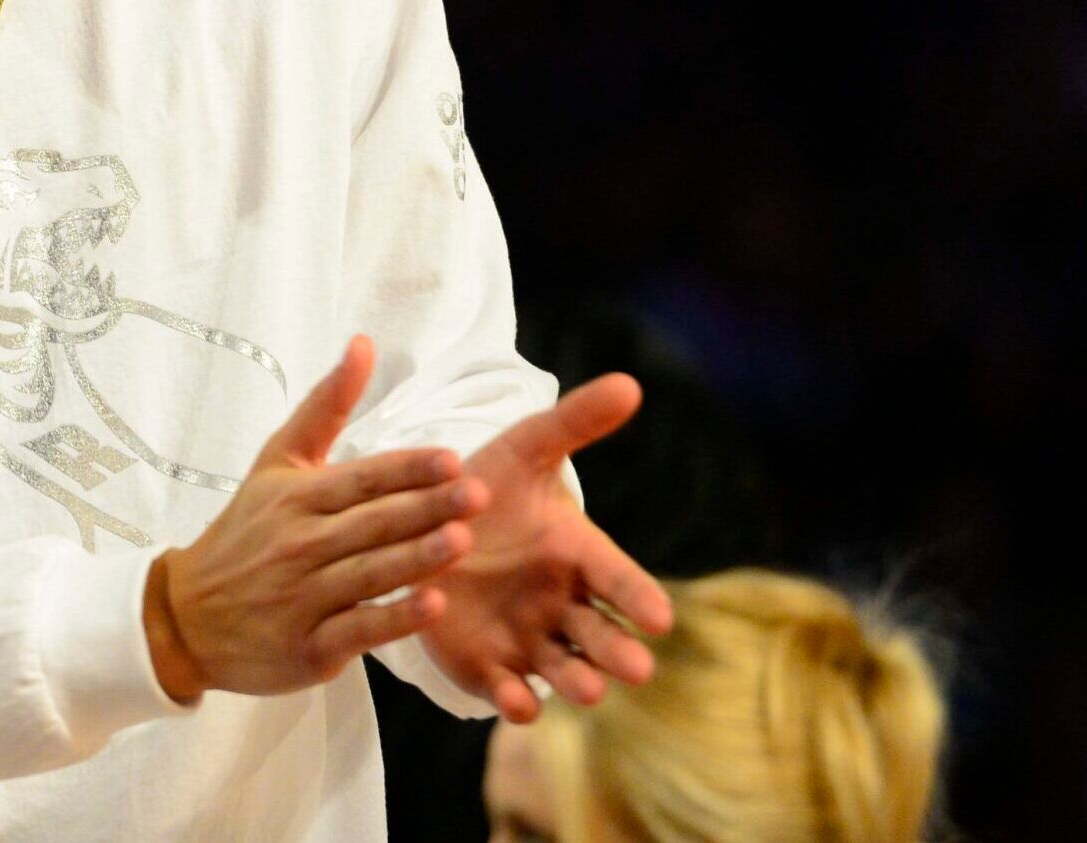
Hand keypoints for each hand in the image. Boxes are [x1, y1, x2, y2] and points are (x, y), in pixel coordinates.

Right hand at [146, 336, 487, 699]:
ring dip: (415, 558)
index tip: (452, 459)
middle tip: (477, 495)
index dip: (407, 469)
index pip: (360, 478)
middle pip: (371, 523)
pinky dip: (392, 618)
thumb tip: (364, 343)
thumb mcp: (276, 463)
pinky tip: (431, 606)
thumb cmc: (244, 534)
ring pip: (367, 573)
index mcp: (296, 496)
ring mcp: (302, 597)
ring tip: (462, 542)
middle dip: (425, 508)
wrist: (186, 618)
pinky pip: (357, 630)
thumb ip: (325, 407)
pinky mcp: (308, 647)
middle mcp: (299, 543)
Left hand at [417, 373, 674, 721]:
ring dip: (576, 680)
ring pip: (561, 668)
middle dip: (617, 650)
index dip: (638, 597)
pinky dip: (514, 699)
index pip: (617, 577)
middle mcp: (562, 605)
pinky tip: (518, 702)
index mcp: (577, 555)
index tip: (662, 617)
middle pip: (598, 633)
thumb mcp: (522, 451)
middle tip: (638, 668)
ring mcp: (528, 640)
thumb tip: (630, 382)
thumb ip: (573, 424)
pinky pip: (505, 689)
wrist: (424, 526)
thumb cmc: (486, 487)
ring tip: (590, 691)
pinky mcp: (488, 667)